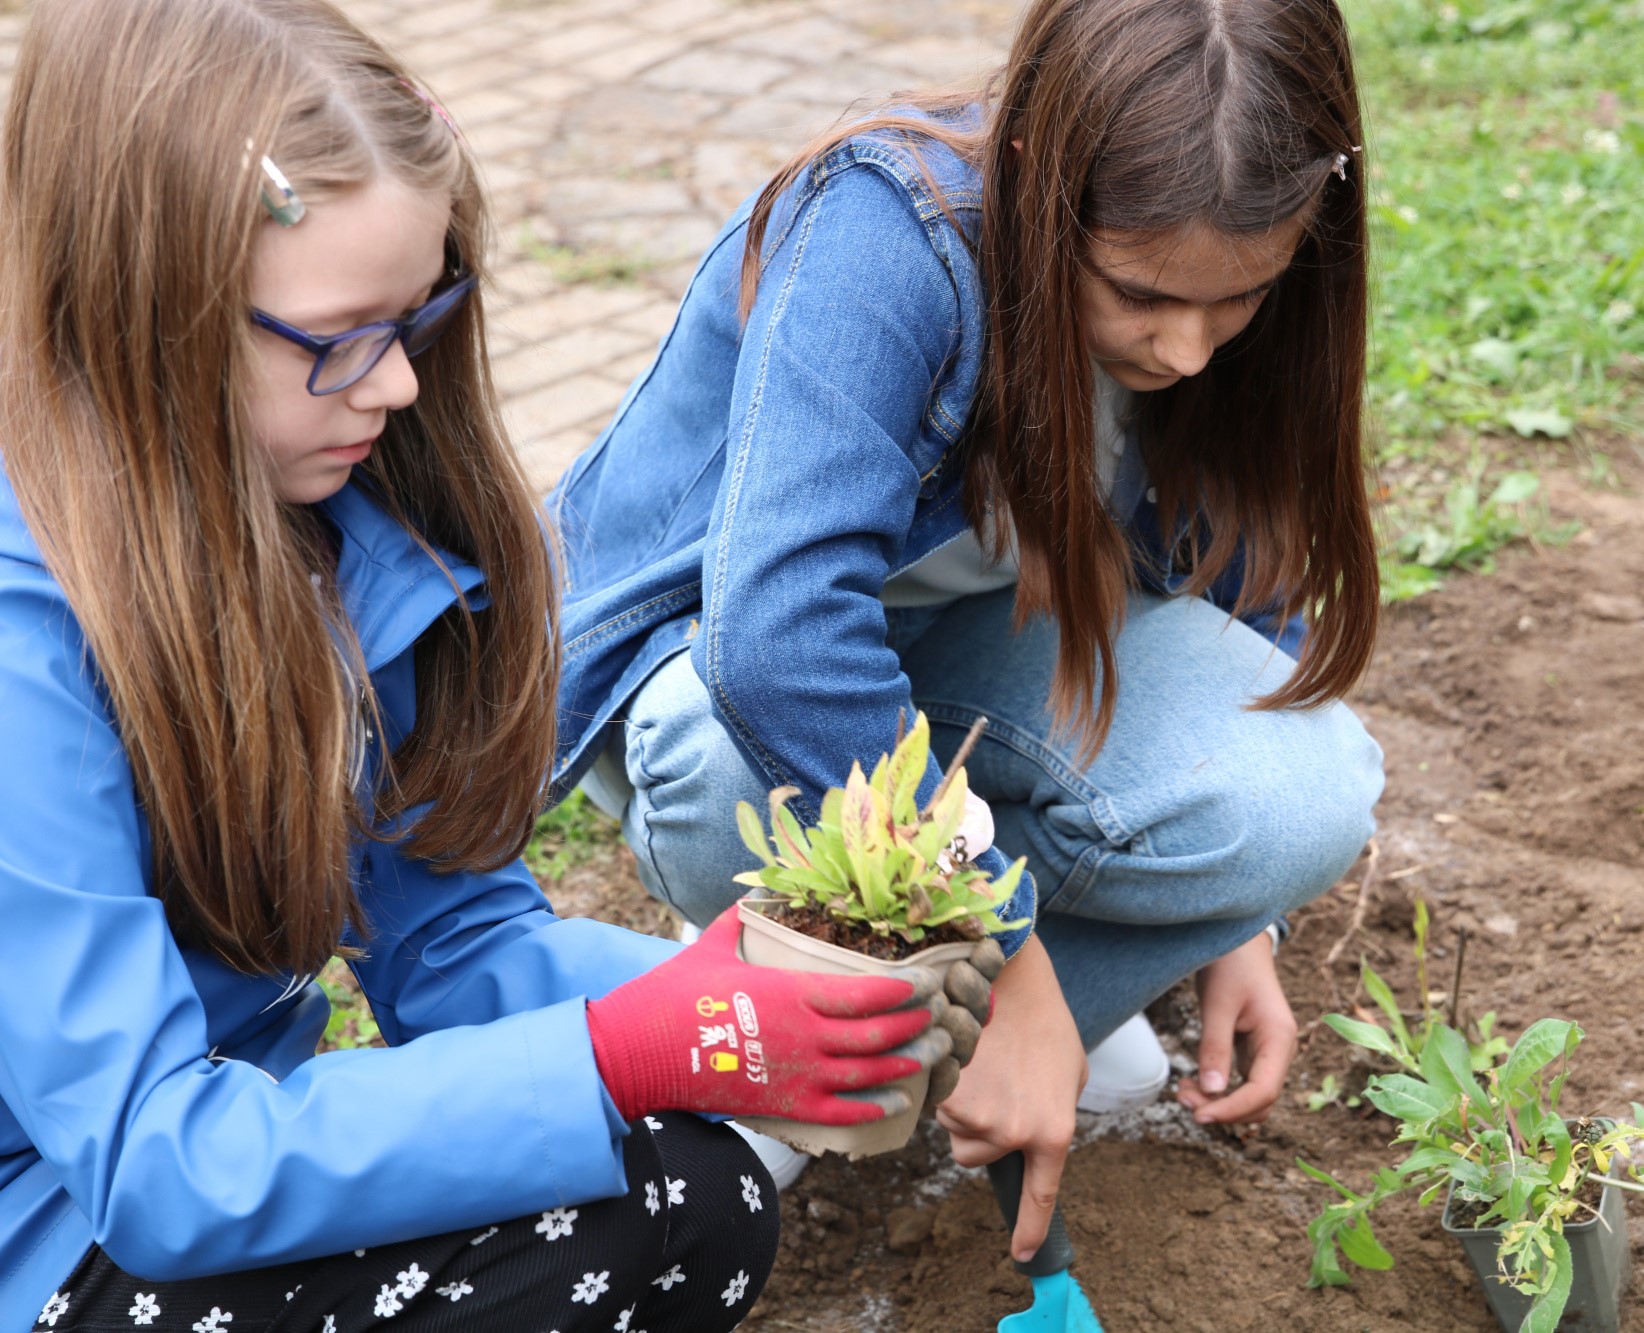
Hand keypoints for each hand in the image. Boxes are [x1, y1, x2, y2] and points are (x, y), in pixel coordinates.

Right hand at [585, 908, 949, 1123]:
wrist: (640, 1051)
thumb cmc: (674, 994)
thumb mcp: (712, 946)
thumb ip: (737, 920)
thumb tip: (749, 895)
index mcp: (792, 993)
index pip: (864, 991)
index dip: (901, 990)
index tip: (923, 983)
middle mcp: (804, 1035)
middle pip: (877, 1034)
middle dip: (914, 1026)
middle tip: (939, 1016)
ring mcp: (796, 1075)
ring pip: (868, 1074)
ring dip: (906, 1064)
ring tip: (931, 1054)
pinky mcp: (783, 1106)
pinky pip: (840, 1113)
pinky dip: (873, 1108)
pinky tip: (897, 1101)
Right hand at [933, 935, 1084, 1261]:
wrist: (1009, 980)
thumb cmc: (1043, 1020)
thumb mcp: (1071, 1072)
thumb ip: (1056, 1109)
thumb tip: (1038, 1130)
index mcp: (1054, 1131)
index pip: (1041, 1194)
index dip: (1031, 1229)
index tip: (1024, 1255)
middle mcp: (1016, 1133)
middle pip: (975, 1155)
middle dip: (977, 1127)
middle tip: (991, 1084)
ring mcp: (978, 1117)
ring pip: (953, 1128)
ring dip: (960, 1102)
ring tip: (980, 1061)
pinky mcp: (946, 1096)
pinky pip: (934, 1105)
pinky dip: (940, 1085)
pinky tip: (960, 1056)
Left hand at [1176, 929, 1297, 1125]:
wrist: (1237, 941)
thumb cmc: (1229, 965)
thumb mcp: (1217, 1004)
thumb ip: (1215, 1048)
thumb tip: (1211, 1092)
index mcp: (1279, 1038)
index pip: (1263, 1092)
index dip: (1232, 1110)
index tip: (1197, 1115)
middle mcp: (1279, 1050)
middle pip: (1259, 1102)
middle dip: (1223, 1109)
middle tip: (1182, 1099)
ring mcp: (1268, 1052)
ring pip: (1251, 1096)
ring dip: (1220, 1103)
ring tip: (1182, 1092)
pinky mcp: (1253, 1050)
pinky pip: (1241, 1083)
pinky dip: (1219, 1090)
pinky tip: (1192, 1084)